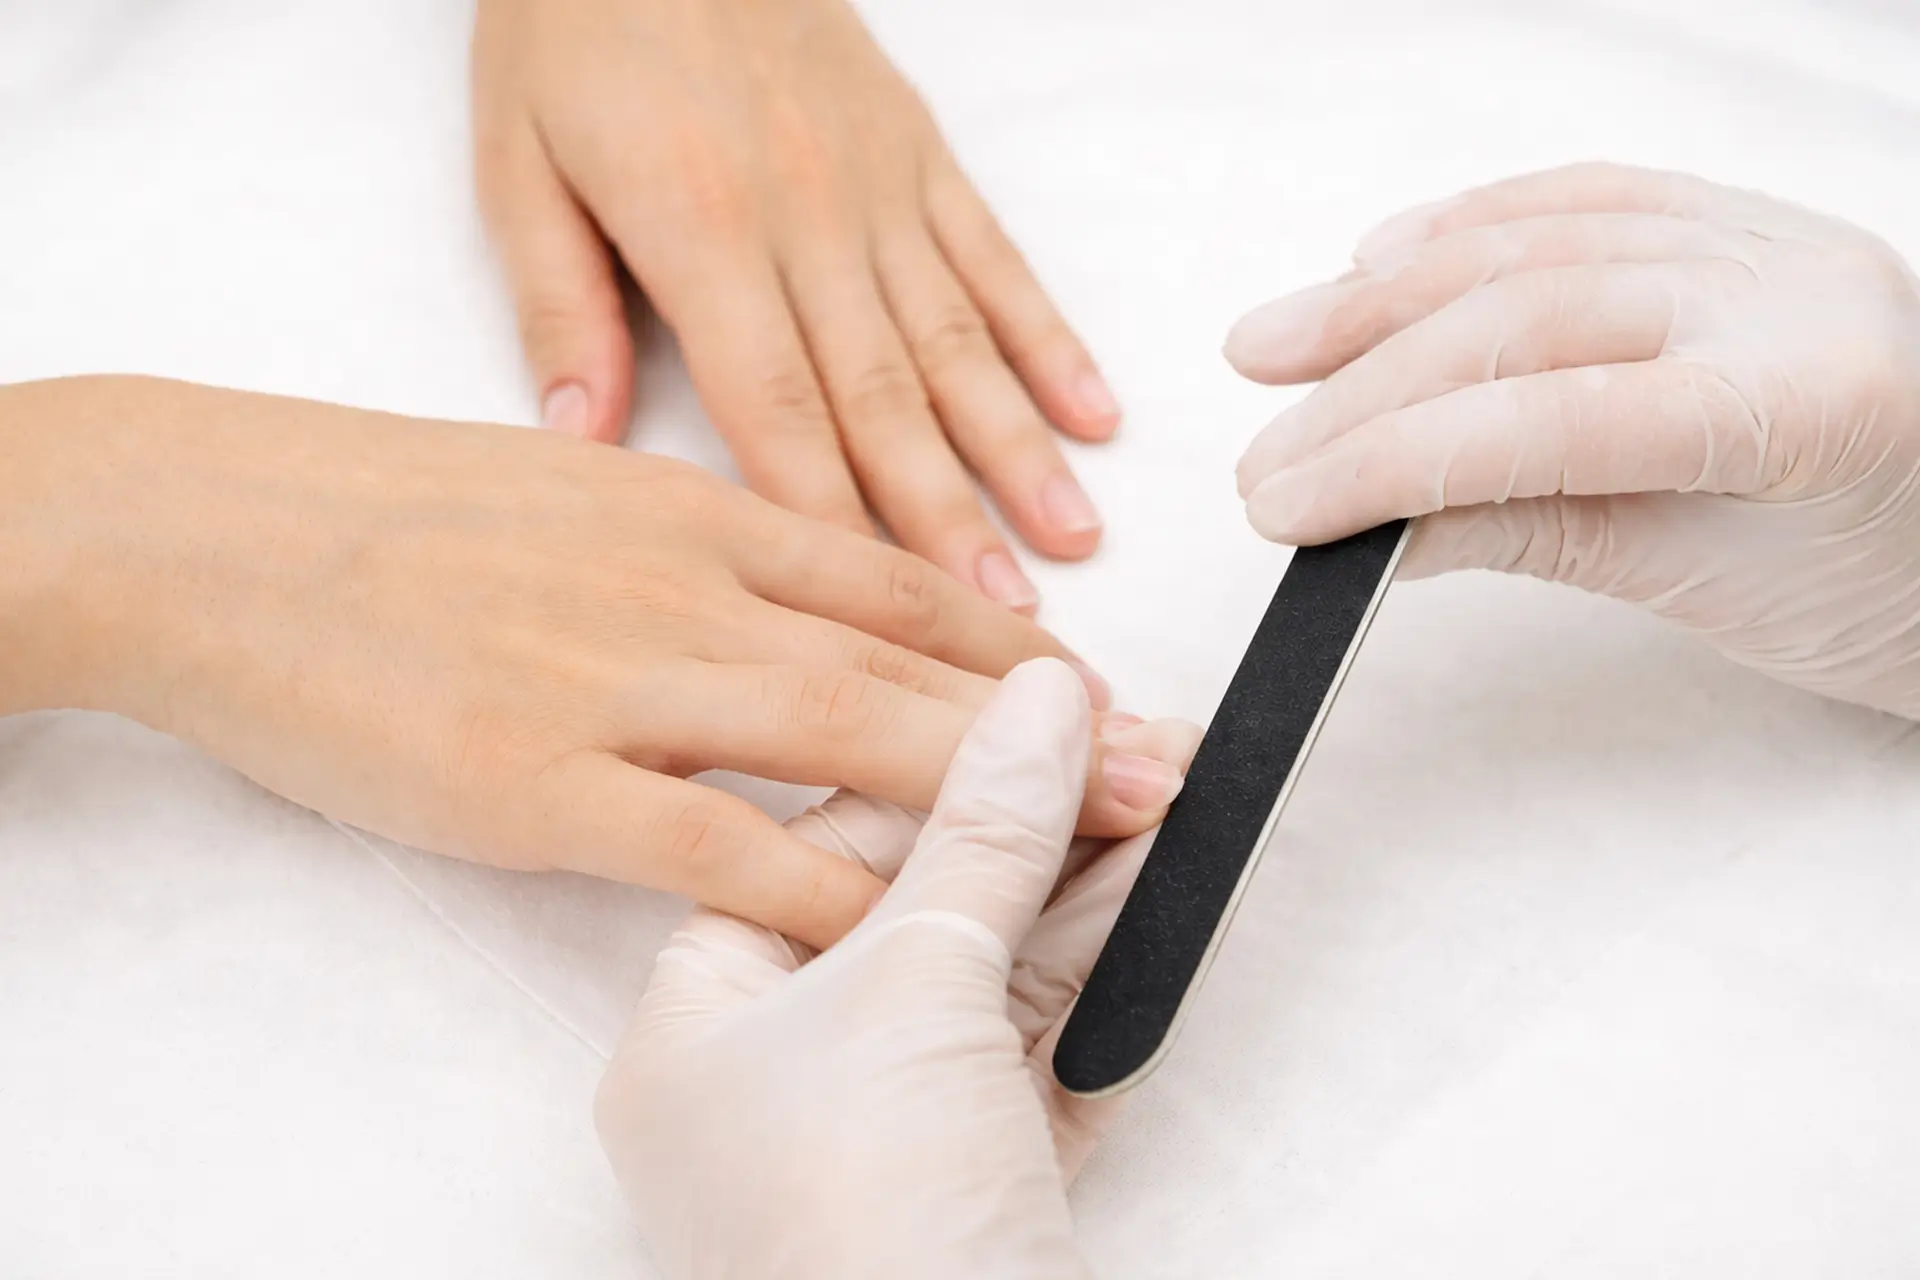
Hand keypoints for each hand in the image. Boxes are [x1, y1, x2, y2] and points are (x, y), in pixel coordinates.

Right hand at [0, 377, 1191, 947]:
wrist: (220, 534)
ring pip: (852, 737)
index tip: (1104, 692)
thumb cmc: (386, 516)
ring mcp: (623, 680)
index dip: (1017, 644)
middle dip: (1056, 724)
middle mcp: (689, 585)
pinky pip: (723, 840)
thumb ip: (689, 540)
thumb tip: (783, 583)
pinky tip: (911, 920)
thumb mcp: (568, 489)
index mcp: (696, 509)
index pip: (897, 578)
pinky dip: (830, 880)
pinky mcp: (545, 779)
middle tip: (1168, 766)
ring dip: (993, 794)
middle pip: (914, 659)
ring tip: (1106, 834)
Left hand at [472, 0, 1118, 612]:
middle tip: (1002, 620)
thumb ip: (556, 302)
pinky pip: (994, 256)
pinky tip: (1092, 410)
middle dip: (946, 519)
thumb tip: (579, 436)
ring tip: (1069, 537)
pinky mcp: (918, 151)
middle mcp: (805, 218)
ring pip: (958, 338)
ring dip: (1018, 446)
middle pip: (886, 397)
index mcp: (698, 232)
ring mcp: (875, 185)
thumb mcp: (516, 160)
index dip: (833, 522)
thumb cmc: (576, 22)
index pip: (777, 410)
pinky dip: (1048, 337)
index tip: (879, 616)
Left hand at [596, 660, 1194, 1279]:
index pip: (818, 851)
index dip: (935, 772)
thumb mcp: (914, 988)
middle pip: (921, 909)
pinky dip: (1109, 981)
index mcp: (705, 1030)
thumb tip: (1037, 701)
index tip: (1035, 713)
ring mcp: (891, 1146)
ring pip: (998, 978)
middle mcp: (787, 1086)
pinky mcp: (984, 1193)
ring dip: (1090, 889)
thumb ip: (984, 835)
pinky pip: (1047, 1055)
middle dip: (1037, 826)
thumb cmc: (860, 1227)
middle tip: (1138, 750)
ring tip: (1176, 794)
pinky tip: (1168, 899)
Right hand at [1226, 162, 1919, 720]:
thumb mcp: (1700, 589)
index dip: (1392, 460)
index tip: (1285, 507)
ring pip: (1537, 239)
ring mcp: (1766, 240)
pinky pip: (1587, 197)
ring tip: (1279, 352)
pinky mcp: (1740, 222)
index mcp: (1805, 397)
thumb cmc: (1875, 589)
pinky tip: (1384, 257)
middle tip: (1268, 463)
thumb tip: (1373, 529)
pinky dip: (1471, 226)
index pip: (1549, 415)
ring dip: (1385, 297)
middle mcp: (1789, 289)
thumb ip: (1533, 533)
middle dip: (1365, 389)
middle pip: (1523, 314)